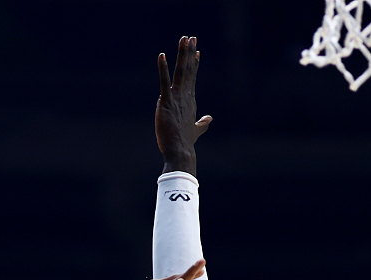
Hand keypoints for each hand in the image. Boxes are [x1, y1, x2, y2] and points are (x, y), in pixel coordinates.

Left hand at [156, 36, 211, 174]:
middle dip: (190, 53)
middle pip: (188, 70)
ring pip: (180, 72)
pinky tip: (161, 55)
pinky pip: (164, 82)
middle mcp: (185, 96)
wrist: (180, 151)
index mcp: (190, 101)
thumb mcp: (195, 130)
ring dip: (182, 54)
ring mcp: (177, 98)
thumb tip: (209, 119)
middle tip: (191, 37)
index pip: (192, 78)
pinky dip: (163, 68)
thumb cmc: (185, 142)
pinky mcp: (166, 102)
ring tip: (184, 39)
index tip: (197, 51)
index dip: (194, 63)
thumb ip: (202, 124)